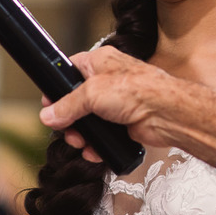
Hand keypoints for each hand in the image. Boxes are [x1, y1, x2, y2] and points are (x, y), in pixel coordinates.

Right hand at [39, 47, 215, 168]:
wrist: (167, 114)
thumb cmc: (138, 90)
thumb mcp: (92, 93)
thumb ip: (67, 106)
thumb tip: (48, 115)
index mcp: (100, 62)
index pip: (70, 70)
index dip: (58, 87)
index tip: (49, 104)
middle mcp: (108, 81)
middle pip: (76, 100)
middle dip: (69, 119)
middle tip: (66, 130)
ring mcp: (116, 103)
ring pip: (88, 121)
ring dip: (82, 135)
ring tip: (81, 144)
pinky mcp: (123, 123)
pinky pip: (103, 135)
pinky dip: (97, 145)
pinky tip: (94, 152)